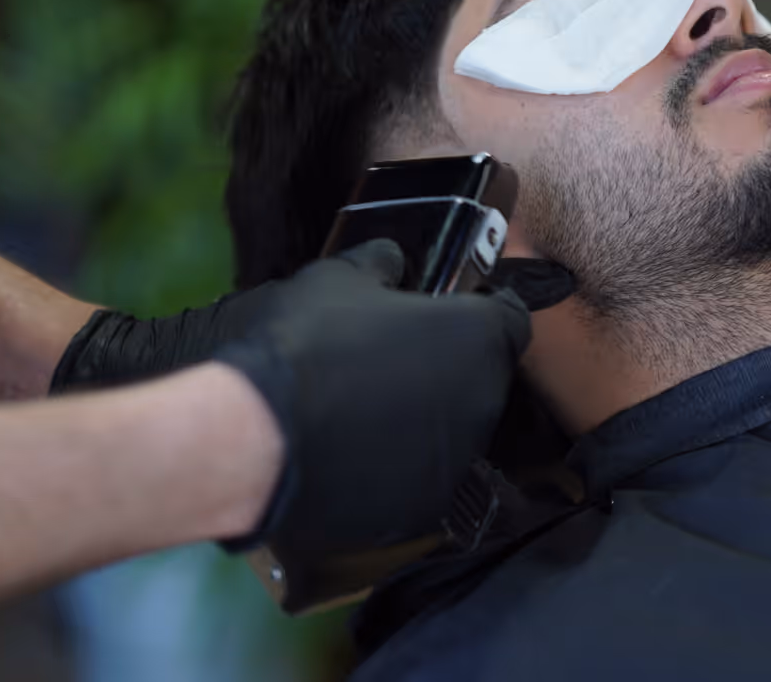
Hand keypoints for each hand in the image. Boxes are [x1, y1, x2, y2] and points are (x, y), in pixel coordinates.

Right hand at [211, 240, 538, 554]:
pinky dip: (396, 465)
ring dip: (423, 417)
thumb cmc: (309, 343)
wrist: (260, 439)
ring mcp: (457, 462)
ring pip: (452, 430)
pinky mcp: (423, 509)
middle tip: (391, 358)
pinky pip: (420, 477)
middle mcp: (483, 402)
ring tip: (363, 410)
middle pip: (480, 376)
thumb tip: (394, 261)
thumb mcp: (342, 277)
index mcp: (478, 339)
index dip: (483, 310)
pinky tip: (351, 453)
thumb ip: (382, 264)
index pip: (511, 318)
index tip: (449, 310)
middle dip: (447, 365)